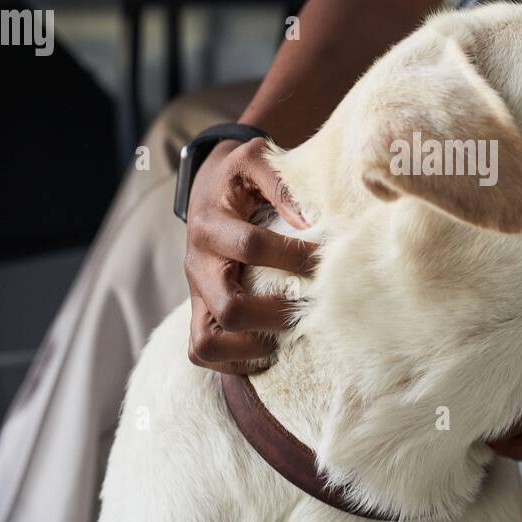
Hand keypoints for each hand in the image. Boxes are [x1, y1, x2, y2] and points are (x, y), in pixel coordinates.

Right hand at [183, 137, 316, 372]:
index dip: (293, 256)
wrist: (207, 189)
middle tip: (311, 307)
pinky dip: (234, 361)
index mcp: (210, 224)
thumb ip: (280, 182)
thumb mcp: (255, 159)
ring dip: (253, 346)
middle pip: (230, 307)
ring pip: (209, 340)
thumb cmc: (240, 177)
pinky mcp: (198, 311)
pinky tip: (268, 350)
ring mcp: (195, 293)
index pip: (251, 248)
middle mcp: (196, 263)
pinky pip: (202, 351)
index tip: (326, 259)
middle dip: (278, 312)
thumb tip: (308, 221)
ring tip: (286, 335)